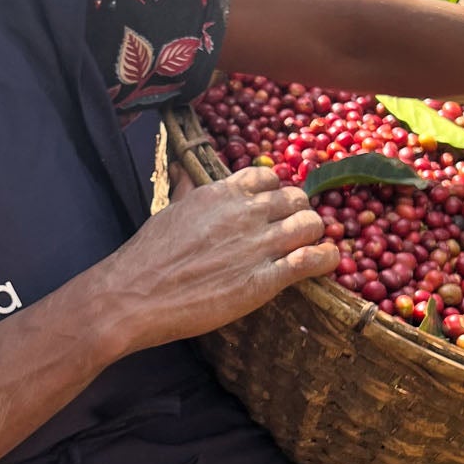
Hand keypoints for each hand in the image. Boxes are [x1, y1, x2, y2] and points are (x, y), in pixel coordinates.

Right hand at [99, 166, 336, 351]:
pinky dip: (327, 259)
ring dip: (316, 234)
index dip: (276, 191)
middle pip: (295, 198)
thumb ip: (186, 189)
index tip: (275, 207)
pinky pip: (312, 260)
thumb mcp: (168, 209)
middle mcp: (245, 213)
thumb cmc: (147, 256)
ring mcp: (258, 245)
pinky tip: (326, 263)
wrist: (135, 294)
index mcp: (221, 193)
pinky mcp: (265, 279)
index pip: (268, 176)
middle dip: (299, 212)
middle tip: (295, 231)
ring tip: (311, 246)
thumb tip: (184, 168)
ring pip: (311, 224)